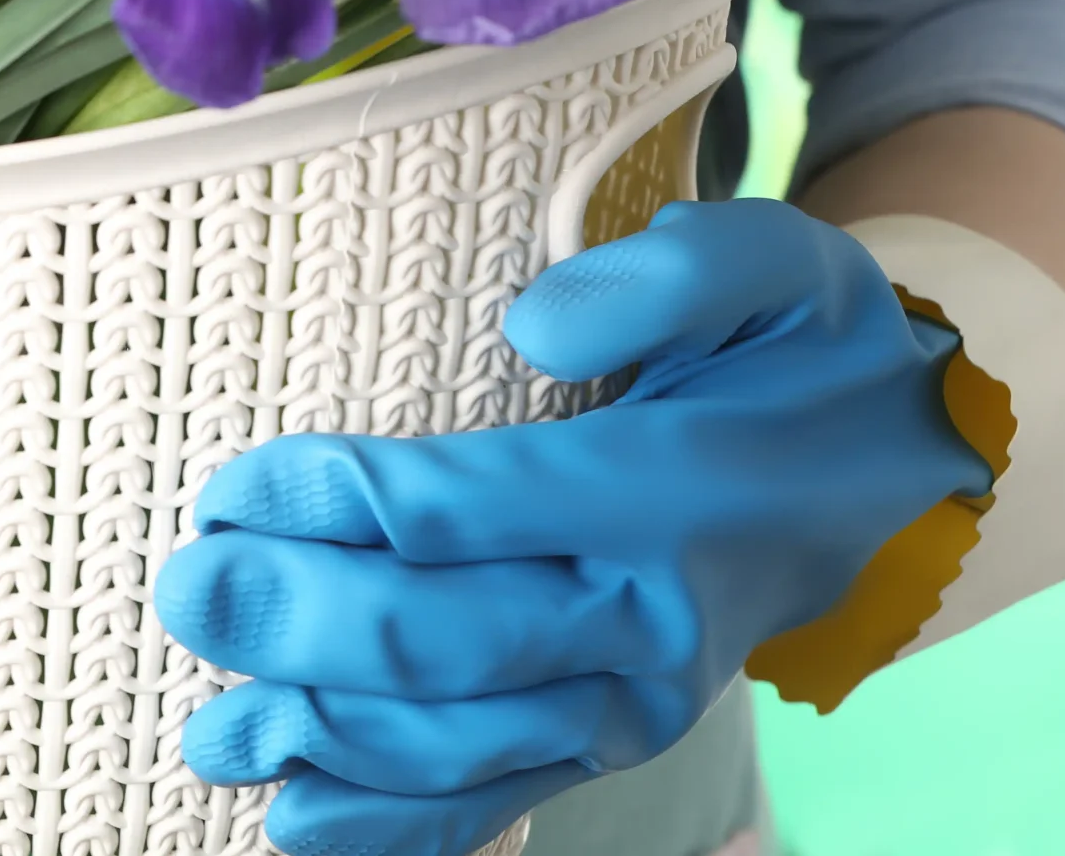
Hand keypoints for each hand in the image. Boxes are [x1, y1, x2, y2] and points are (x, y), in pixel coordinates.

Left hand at [154, 199, 990, 855]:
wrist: (879, 470)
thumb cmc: (796, 347)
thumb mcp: (774, 265)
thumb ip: (668, 276)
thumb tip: (534, 326)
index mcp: (668, 494)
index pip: (465, 508)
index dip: (333, 502)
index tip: (229, 488)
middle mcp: (647, 620)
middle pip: (442, 640)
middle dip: (297, 627)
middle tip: (184, 592)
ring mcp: (628, 700)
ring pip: (458, 744)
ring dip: (323, 743)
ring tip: (209, 735)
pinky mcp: (607, 740)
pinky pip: (498, 800)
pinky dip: (397, 827)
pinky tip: (295, 821)